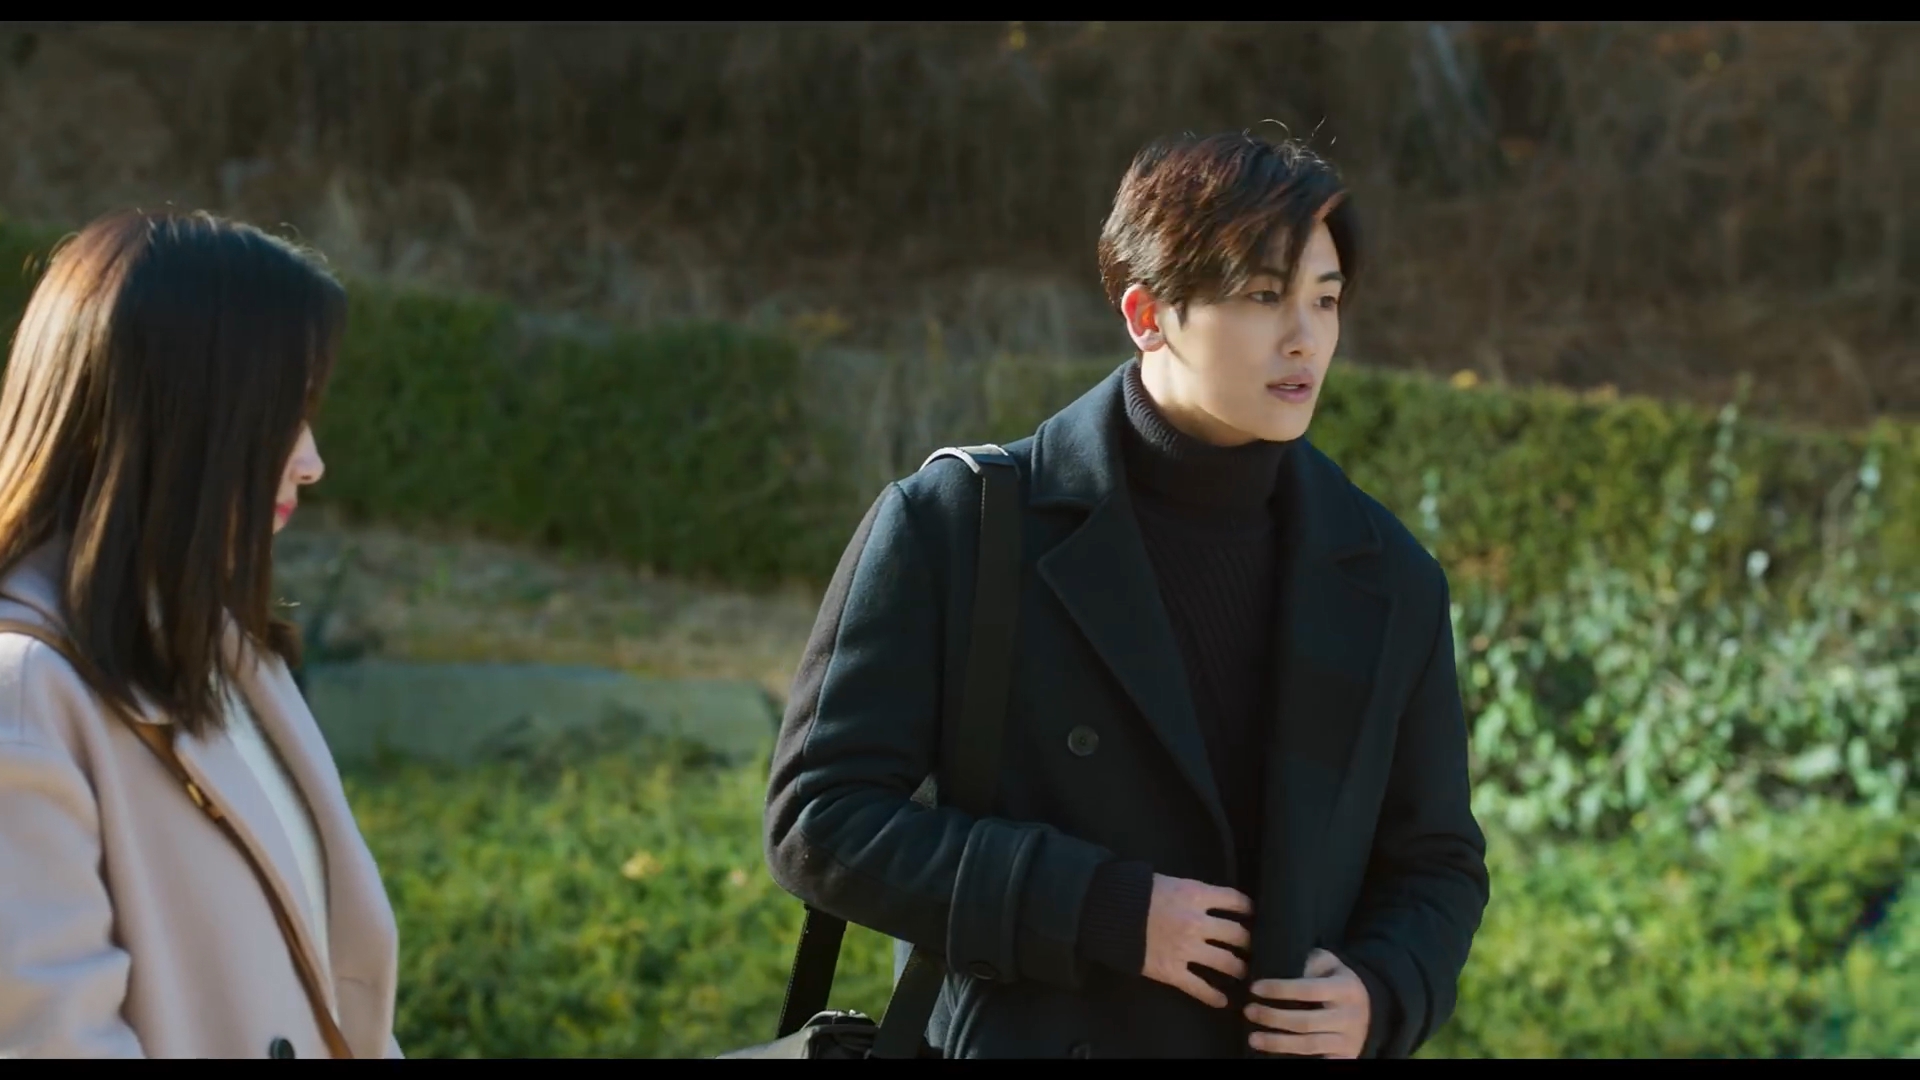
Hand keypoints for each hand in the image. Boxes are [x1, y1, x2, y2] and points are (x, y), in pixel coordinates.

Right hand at [1141, 874, 1252, 1007]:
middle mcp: (1197, 923)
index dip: (1248, 908)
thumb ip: (1193, 893)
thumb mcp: (1171, 883)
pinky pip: (1201, 988)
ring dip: (1238, 969)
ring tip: (1242, 972)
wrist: (1108, 913)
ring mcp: (1186, 949)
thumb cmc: (1136, 892)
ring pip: (1226, 963)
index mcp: (1196, 896)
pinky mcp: (1173, 971)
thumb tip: (1211, 901)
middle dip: (1247, 943)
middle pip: (1237, 935)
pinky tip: (1223, 1001)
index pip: (1235, 901)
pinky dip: (1214, 997)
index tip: (1251, 915)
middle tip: (1249, 947)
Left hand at [1245, 948, 1370, 1057]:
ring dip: (1277, 1042)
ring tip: (1253, 1037)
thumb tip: (1282, 968)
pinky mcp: (1345, 1057)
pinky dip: (1296, 1059)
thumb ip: (1310, 962)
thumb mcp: (1330, 964)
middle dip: (1273, 1017)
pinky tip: (1274, 1054)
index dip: (1280, 989)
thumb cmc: (1339, 981)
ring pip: (1308, 1045)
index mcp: (1345, 989)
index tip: (1255, 988)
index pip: (1309, 990)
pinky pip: (1318, 1061)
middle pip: (1305, 1022)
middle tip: (1248, 1010)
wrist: (1372, 1009)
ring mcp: (1348, 1040)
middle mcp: (1348, 1016)